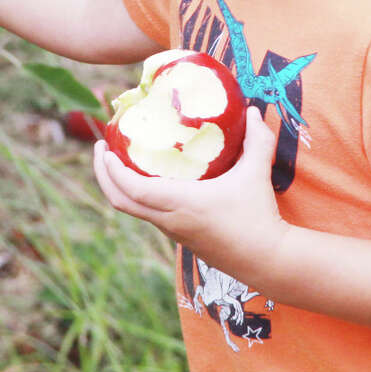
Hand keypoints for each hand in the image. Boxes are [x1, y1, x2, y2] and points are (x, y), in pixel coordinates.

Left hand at [92, 107, 286, 274]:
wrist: (268, 261)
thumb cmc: (258, 217)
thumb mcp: (256, 173)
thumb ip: (257, 140)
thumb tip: (254, 110)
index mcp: (181, 203)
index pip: (132, 190)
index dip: (112, 170)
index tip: (104, 148)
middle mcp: (170, 219)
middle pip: (121, 202)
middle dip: (104, 175)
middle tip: (102, 149)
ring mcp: (174, 231)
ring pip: (134, 210)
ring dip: (121, 186)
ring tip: (121, 159)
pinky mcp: (182, 238)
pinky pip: (150, 215)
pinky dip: (138, 196)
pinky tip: (151, 179)